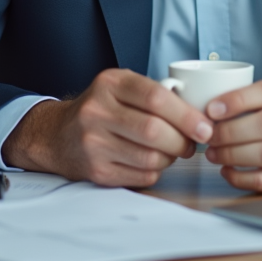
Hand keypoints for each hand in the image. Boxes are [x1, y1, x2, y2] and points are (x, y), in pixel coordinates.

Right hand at [0, 69, 213, 186]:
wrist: (57, 135)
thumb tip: (199, 115)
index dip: (187, 115)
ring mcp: (93, 143)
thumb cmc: (100, 108)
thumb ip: (154, 92)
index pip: (156, 98)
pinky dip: (155, 172)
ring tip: (171, 152)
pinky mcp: (95, 170)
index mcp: (110, 83)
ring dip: (171, 159)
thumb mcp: (121, 87)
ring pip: (151, 158)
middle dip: (183, 141)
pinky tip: (151, 162)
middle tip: (192, 144)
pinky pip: (141, 177)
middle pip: (155, 131)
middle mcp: (97, 111)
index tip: (205, 127)